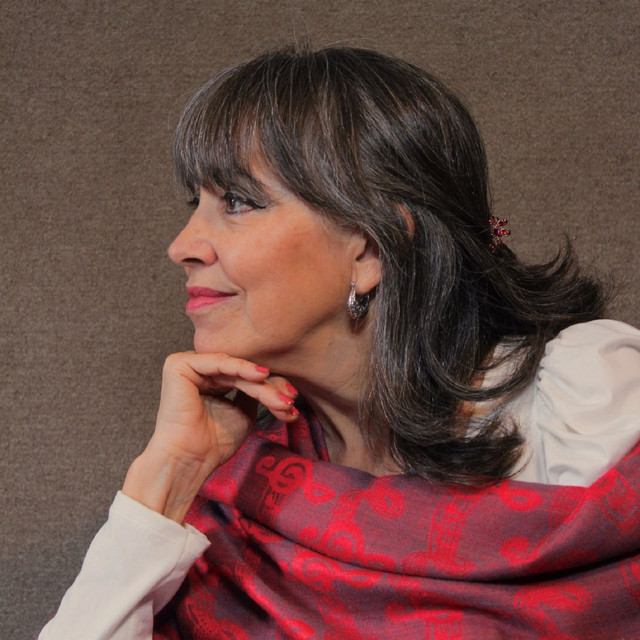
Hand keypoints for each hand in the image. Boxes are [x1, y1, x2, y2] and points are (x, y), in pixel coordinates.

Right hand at [123, 352, 297, 521]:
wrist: (188, 461)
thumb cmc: (213, 444)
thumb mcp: (243, 412)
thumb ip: (254, 392)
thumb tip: (273, 377)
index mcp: (209, 381)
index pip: (244, 377)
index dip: (270, 387)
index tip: (292, 402)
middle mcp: (198, 370)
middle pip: (241, 373)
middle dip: (270, 387)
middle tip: (290, 401)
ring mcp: (187, 365)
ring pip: (234, 369)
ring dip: (261, 383)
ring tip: (280, 397)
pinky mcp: (179, 365)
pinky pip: (217, 362)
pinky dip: (240, 368)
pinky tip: (260, 375)